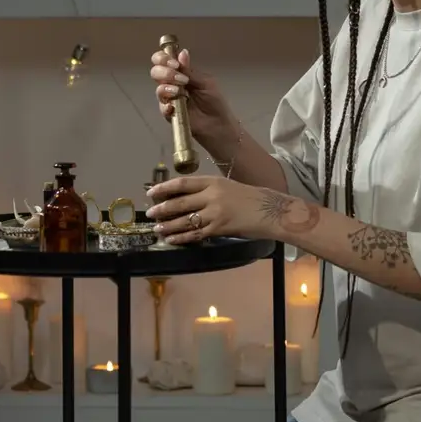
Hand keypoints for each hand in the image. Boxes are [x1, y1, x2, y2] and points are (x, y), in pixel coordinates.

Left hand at [145, 176, 275, 244]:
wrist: (270, 211)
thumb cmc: (249, 198)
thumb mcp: (227, 187)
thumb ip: (207, 191)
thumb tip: (184, 198)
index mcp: (213, 181)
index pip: (183, 183)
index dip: (164, 188)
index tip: (151, 193)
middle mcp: (212, 196)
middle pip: (180, 203)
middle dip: (162, 209)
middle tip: (150, 214)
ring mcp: (215, 213)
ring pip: (185, 220)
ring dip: (168, 225)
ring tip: (157, 229)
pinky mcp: (219, 228)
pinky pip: (195, 234)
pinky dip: (181, 238)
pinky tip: (172, 240)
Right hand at [148, 45, 235, 148]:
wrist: (218, 124)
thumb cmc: (214, 101)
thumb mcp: (205, 82)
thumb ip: (190, 70)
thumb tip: (181, 53)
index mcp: (181, 72)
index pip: (164, 60)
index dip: (163, 58)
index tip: (174, 63)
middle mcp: (172, 83)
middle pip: (156, 72)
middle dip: (164, 71)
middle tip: (179, 77)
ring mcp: (169, 98)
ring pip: (158, 88)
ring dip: (167, 86)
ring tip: (180, 91)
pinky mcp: (169, 113)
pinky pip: (162, 107)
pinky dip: (166, 105)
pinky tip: (173, 106)